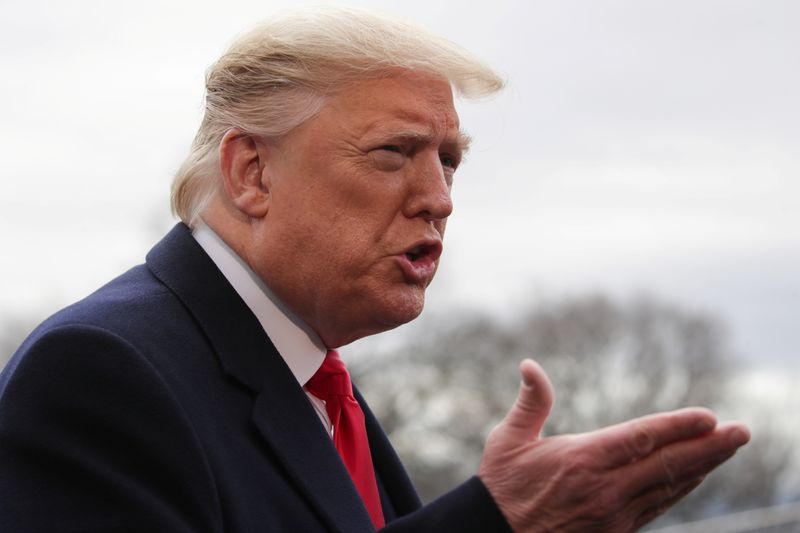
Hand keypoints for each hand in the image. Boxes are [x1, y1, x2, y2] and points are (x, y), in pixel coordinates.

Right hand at [478, 359, 749, 531]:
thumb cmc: (502, 486)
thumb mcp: (508, 440)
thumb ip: (530, 402)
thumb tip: (530, 365)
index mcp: (582, 460)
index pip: (642, 438)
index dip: (678, 426)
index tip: (709, 416)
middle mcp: (605, 489)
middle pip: (669, 465)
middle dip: (710, 447)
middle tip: (742, 431)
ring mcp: (614, 515)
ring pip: (669, 488)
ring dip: (703, 467)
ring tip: (727, 448)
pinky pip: (658, 508)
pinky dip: (681, 489)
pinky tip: (695, 476)